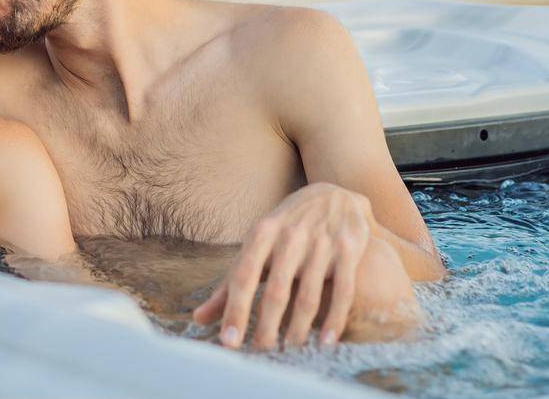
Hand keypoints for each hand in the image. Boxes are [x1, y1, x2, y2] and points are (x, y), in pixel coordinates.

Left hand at [192, 182, 372, 350]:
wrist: (334, 194)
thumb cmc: (286, 226)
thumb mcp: (256, 244)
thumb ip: (230, 282)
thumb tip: (199, 318)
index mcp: (262, 233)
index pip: (243, 276)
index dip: (235, 310)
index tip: (229, 342)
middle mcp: (290, 236)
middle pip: (275, 291)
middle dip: (266, 328)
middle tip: (260, 355)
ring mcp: (321, 242)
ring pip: (308, 296)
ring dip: (298, 329)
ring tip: (289, 352)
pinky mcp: (349, 249)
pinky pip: (343, 291)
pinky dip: (334, 319)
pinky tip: (325, 342)